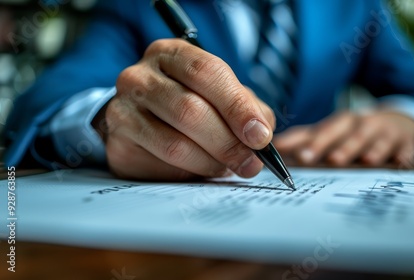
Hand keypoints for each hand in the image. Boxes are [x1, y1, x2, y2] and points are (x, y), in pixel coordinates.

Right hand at [93, 39, 274, 180]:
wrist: (144, 120)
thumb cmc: (190, 104)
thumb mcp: (222, 96)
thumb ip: (247, 110)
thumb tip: (262, 136)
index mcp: (172, 54)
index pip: (208, 73)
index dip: (238, 107)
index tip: (260, 136)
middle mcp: (141, 75)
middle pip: (191, 110)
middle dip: (228, 143)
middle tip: (250, 163)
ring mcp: (123, 108)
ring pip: (176, 143)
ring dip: (211, 162)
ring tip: (226, 167)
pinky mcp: (118, 142)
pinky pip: (161, 163)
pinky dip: (190, 171)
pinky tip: (200, 169)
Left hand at [273, 110, 413, 166]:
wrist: (397, 122)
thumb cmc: (354, 132)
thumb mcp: (331, 132)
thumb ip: (303, 139)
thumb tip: (276, 146)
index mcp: (340, 123)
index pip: (323, 130)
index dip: (312, 142)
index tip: (299, 155)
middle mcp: (360, 124)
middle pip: (346, 132)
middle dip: (335, 144)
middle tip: (326, 159)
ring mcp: (383, 132)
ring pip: (374, 138)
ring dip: (368, 148)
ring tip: (364, 161)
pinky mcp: (404, 141)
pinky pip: (404, 147)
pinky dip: (403, 154)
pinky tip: (399, 162)